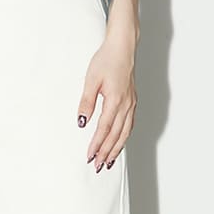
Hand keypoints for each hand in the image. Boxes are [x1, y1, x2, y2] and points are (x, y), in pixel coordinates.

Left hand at [77, 33, 135, 170]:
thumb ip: (86, 102)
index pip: (104, 128)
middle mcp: (126, 105)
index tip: (90, 156)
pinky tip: (119, 143)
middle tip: (98, 166)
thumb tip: (81, 122)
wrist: (123, 47)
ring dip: (116, 148)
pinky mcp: (133, 101)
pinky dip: (124, 137)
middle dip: (106, 152)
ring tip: (108, 161)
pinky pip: (130, 125)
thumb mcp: (90, 80)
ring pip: (125, 132)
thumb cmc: (106, 60)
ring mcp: (131, 104)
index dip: (97, 144)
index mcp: (115, 100)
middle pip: (116, 135)